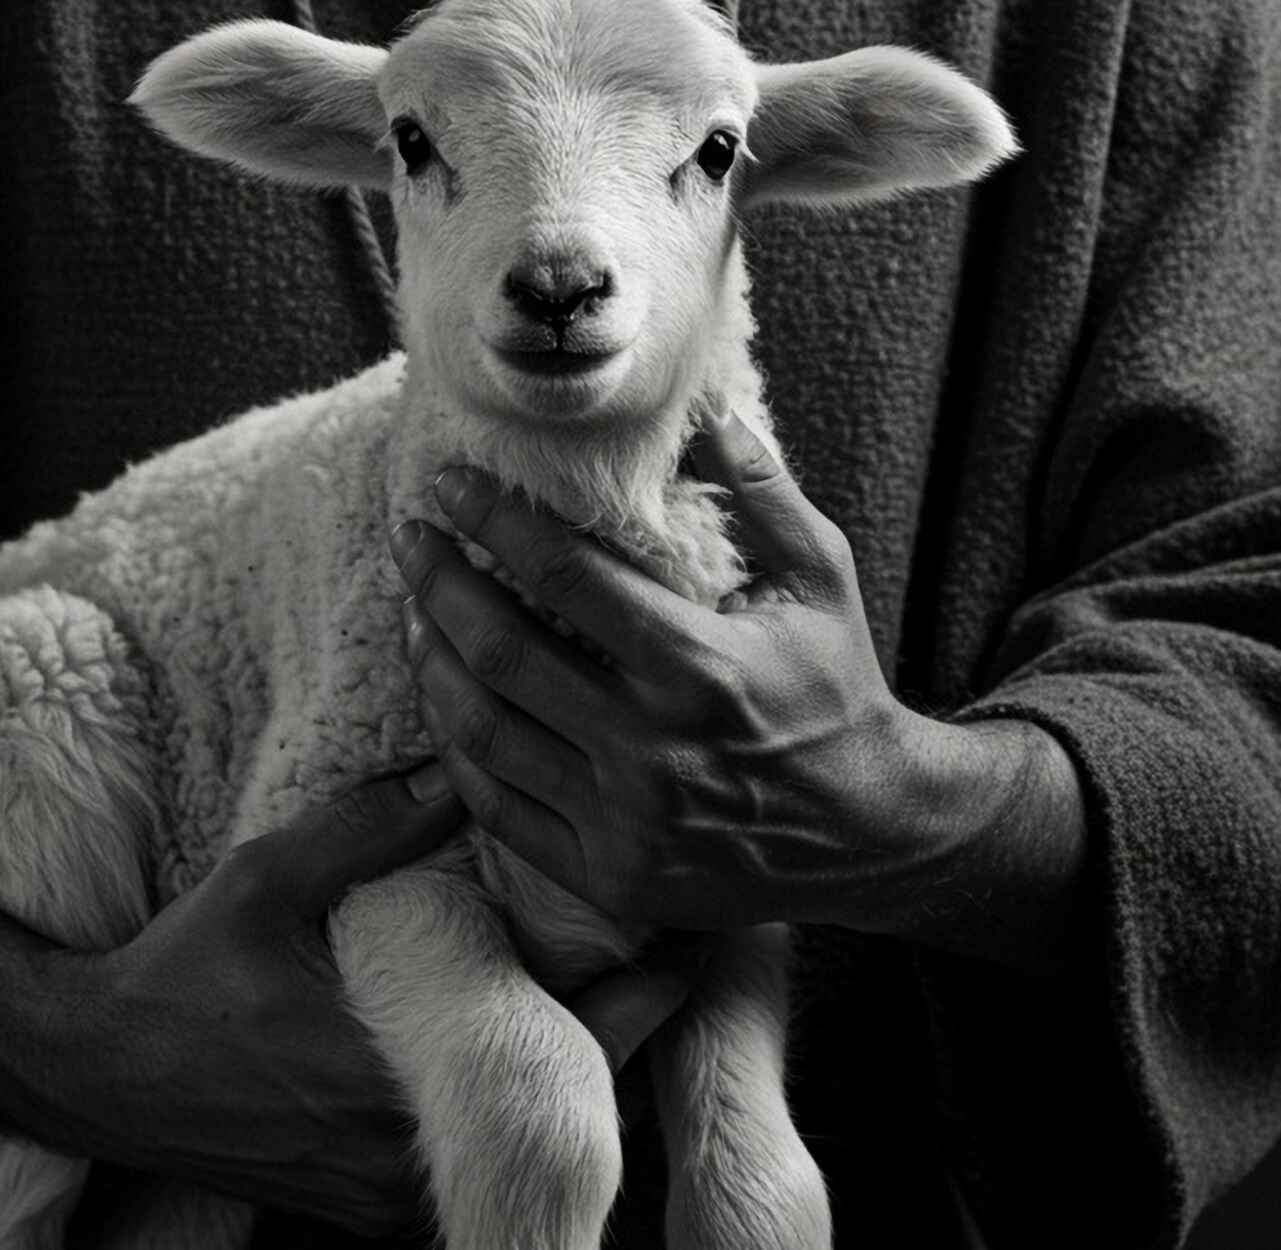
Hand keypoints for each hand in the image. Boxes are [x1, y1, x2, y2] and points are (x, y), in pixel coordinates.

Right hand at [0, 765, 712, 1234]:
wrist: (94, 1075)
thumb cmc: (179, 973)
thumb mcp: (267, 878)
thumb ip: (369, 826)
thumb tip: (462, 762)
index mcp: (398, 1066)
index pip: (567, 1040)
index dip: (644, 987)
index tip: (691, 929)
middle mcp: (408, 1150)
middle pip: (574, 1102)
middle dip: (631, 1028)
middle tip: (687, 953)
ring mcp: (392, 1193)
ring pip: (531, 1144)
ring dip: (581, 1077)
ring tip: (632, 994)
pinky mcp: (370, 1210)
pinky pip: (478, 1167)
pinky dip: (518, 1115)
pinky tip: (539, 1052)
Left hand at [389, 410, 1093, 976]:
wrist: (871, 833)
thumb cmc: (838, 691)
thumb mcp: (820, 578)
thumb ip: (759, 491)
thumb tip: (702, 406)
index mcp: (699, 666)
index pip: (563, 577)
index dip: (493, 521)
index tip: (452, 484)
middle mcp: (651, 748)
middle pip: (501, 652)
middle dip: (437, 584)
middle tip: (410, 538)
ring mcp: (622, 821)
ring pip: (483, 732)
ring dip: (432, 663)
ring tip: (414, 614)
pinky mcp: (606, 875)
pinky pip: (496, 808)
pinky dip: (455, 750)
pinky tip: (444, 701)